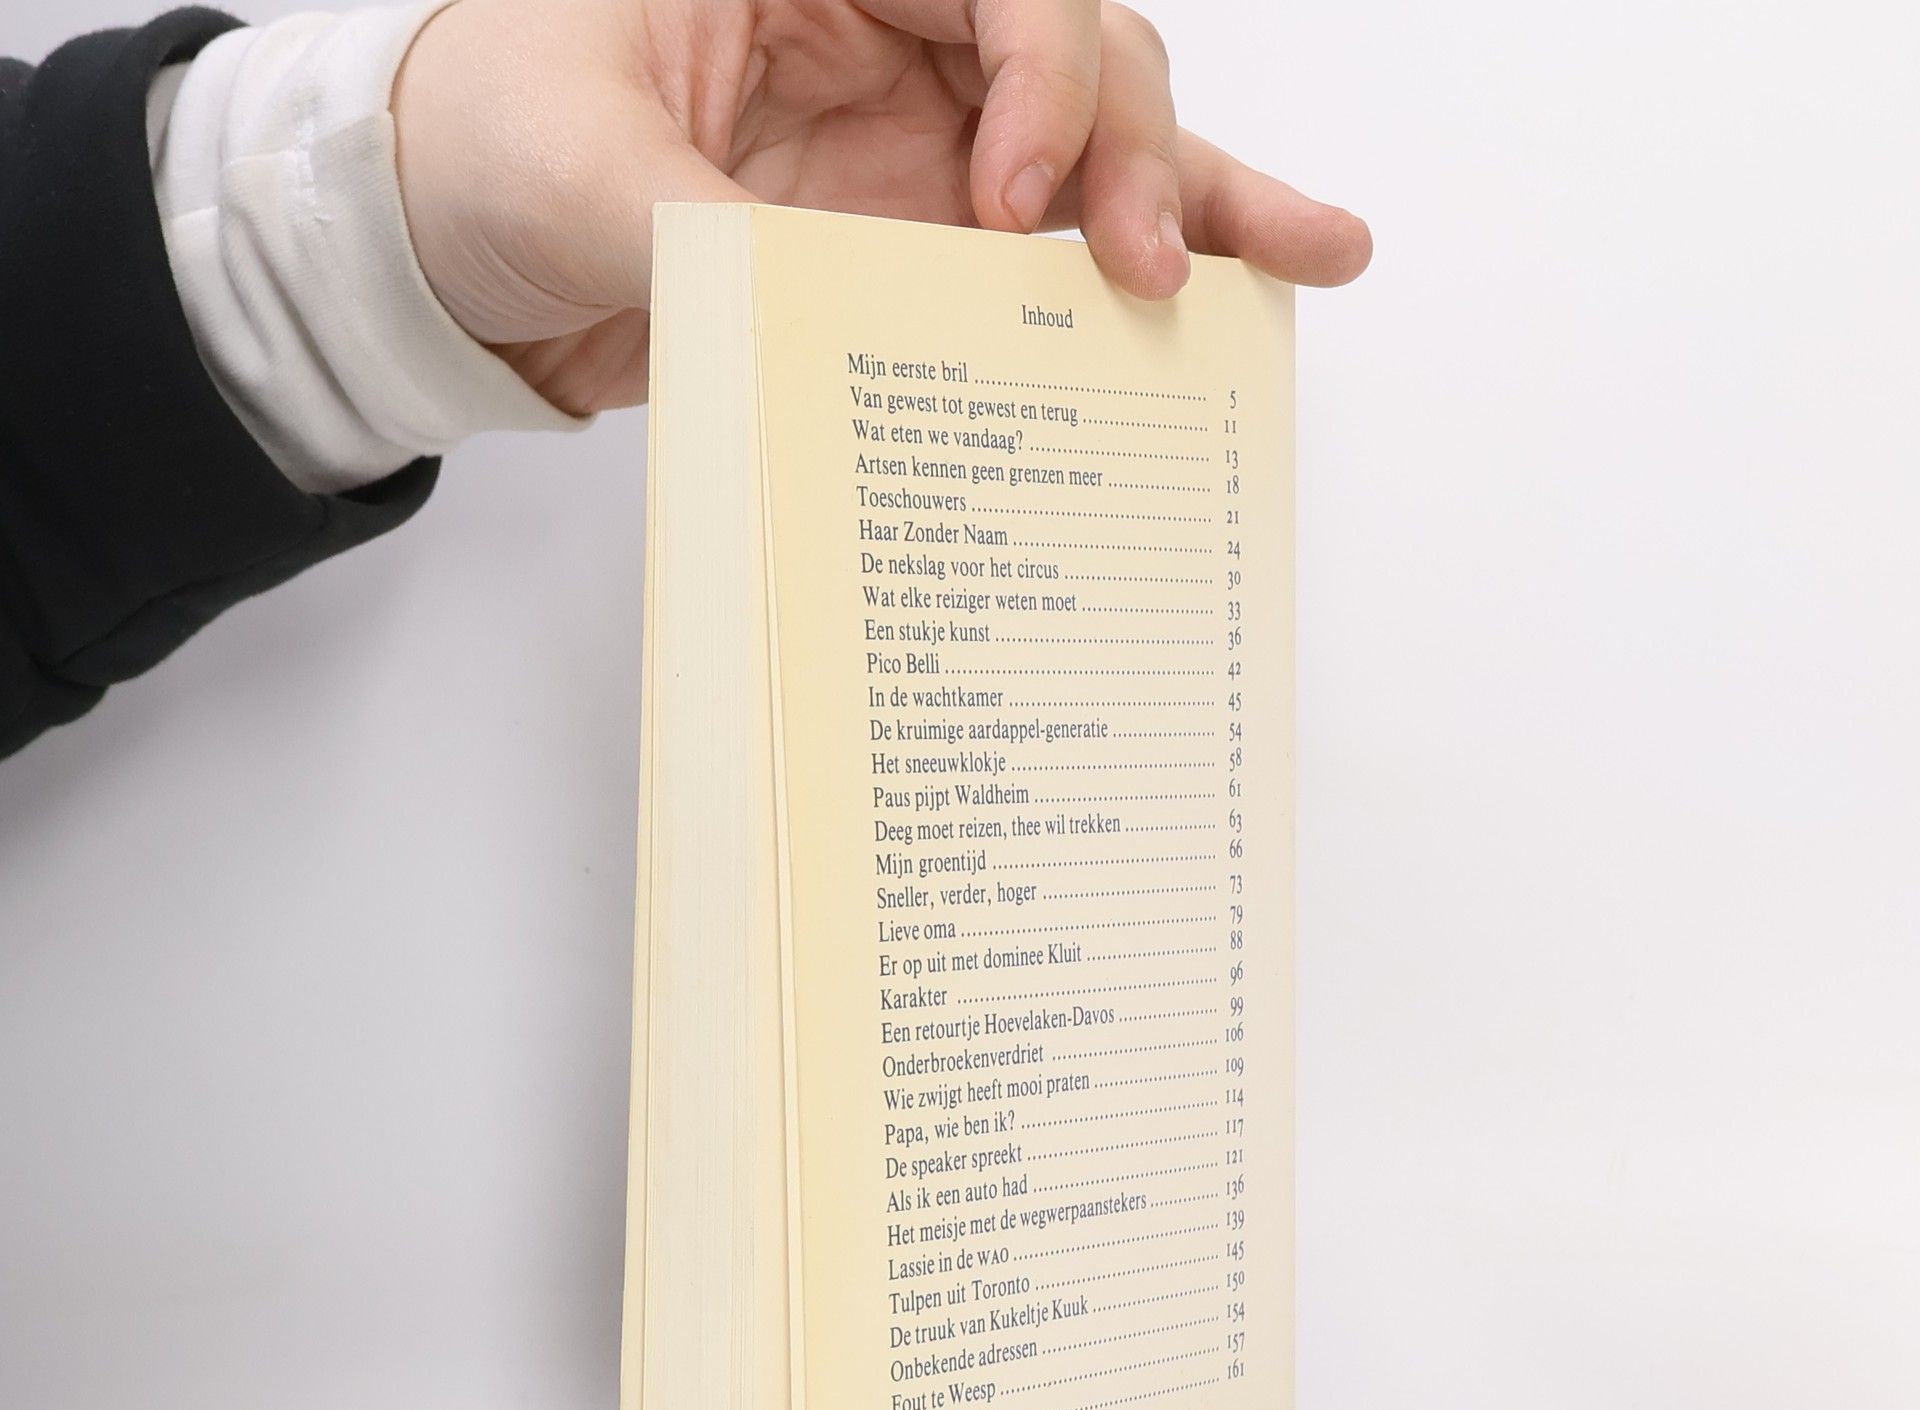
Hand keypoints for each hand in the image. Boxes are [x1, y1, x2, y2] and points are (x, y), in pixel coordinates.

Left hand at [392, 0, 1371, 413]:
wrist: (453, 250)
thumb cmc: (482, 143)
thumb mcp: (577, 168)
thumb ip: (714, 233)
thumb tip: (842, 312)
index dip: (1037, 75)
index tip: (1006, 202)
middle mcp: (891, 25)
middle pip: (1078, 50)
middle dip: (1130, 153)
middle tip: (1143, 267)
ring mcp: (919, 135)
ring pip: (1098, 141)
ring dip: (1203, 200)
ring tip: (1313, 253)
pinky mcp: (919, 235)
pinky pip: (1053, 244)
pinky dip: (1152, 256)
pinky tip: (1268, 269)